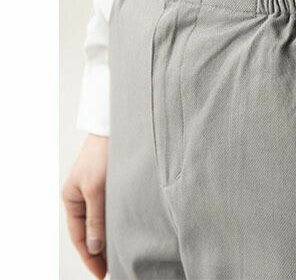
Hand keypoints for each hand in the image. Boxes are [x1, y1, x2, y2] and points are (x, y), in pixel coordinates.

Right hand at [62, 134, 108, 278]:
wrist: (114, 127)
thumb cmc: (102, 154)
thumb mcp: (96, 188)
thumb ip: (96, 217)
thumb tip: (94, 248)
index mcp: (71, 198)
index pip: (80, 237)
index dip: (90, 257)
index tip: (103, 274)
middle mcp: (82, 196)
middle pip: (90, 231)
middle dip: (100, 251)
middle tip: (115, 269)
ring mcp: (96, 190)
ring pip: (102, 221)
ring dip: (110, 237)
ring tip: (122, 255)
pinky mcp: (111, 183)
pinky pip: (112, 209)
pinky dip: (117, 222)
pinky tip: (127, 230)